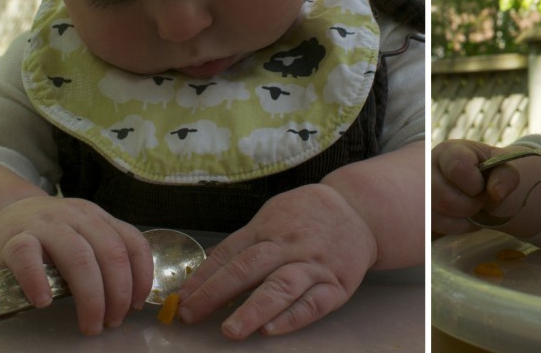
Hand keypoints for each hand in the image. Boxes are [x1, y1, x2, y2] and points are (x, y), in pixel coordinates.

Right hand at [0, 196, 152, 334]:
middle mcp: (79, 218)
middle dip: (119, 293)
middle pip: (110, 253)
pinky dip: (38, 281)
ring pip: (78, 258)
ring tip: (90, 324)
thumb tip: (129, 301)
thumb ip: (103, 258)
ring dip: (90, 297)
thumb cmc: (50, 236)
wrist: (3, 215)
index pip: (132, 243)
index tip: (137, 304)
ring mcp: (47, 225)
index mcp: (100, 219)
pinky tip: (44, 302)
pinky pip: (27, 257)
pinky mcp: (14, 239)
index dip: (141, 276)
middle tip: (114, 321)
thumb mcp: (84, 235)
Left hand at [177, 183, 376, 339]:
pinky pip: (314, 303)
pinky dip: (293, 317)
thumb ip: (245, 241)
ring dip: (254, 309)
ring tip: (231, 330)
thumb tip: (206, 268)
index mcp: (269, 227)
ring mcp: (313, 265)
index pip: (229, 253)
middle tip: (190, 315)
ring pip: (281, 286)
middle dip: (216, 293)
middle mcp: (289, 245)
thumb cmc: (308, 215)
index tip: (180, 299)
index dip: (202, 277)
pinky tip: (272, 329)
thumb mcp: (274, 215)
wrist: (360, 210)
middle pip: (249, 267)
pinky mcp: (337, 284)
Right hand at [431, 139, 522, 235]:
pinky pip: (436, 226)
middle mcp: (428, 169)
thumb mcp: (505, 169)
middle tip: (481, 200)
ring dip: (464, 218)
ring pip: (436, 215)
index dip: (474, 183)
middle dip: (470, 205)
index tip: (483, 185)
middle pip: (443, 197)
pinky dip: (457, 227)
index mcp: (450, 152)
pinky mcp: (422, 211)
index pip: (456, 167)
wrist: (484, 188)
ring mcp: (421, 191)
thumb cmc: (492, 175)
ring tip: (474, 208)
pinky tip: (466, 217)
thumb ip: (507, 177)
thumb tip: (495, 193)